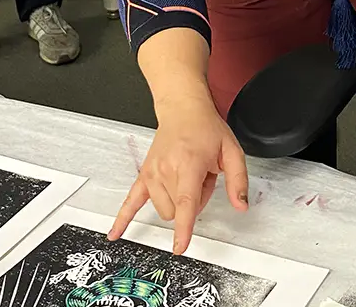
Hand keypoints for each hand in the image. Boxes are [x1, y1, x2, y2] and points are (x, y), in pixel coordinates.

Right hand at [109, 94, 248, 254]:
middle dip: (193, 203)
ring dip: (177, 203)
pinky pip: (130, 200)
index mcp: (189, 164)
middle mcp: (166, 169)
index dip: (184, 227)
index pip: (186, 202)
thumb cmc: (206, 129)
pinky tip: (115, 233)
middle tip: (202, 179)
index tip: (179, 246)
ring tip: (186, 178)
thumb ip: (238, 181)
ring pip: (164, 210)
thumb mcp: (232, 151)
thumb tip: (241, 205)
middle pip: (178, 210)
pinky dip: (122, 218)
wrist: (183, 110)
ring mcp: (152, 173)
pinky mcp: (144, 175)